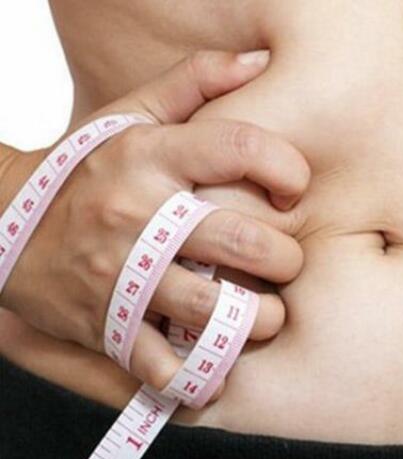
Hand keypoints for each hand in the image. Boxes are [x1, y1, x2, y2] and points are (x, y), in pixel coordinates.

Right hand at [0, 50, 309, 391]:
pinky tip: (215, 361)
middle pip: (240, 239)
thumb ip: (194, 82)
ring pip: (213, 307)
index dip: (286, 168)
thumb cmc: (86, 170)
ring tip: (266, 315)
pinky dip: (198, 372)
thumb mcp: (130, 116)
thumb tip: (260, 63)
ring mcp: (120, 274)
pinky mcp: (105, 324)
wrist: (2, 226)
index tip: (294, 189)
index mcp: (149, 155)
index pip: (238, 147)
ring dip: (258, 320)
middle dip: (284, 257)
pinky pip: (163, 361)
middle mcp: (138, 213)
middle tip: (286, 262)